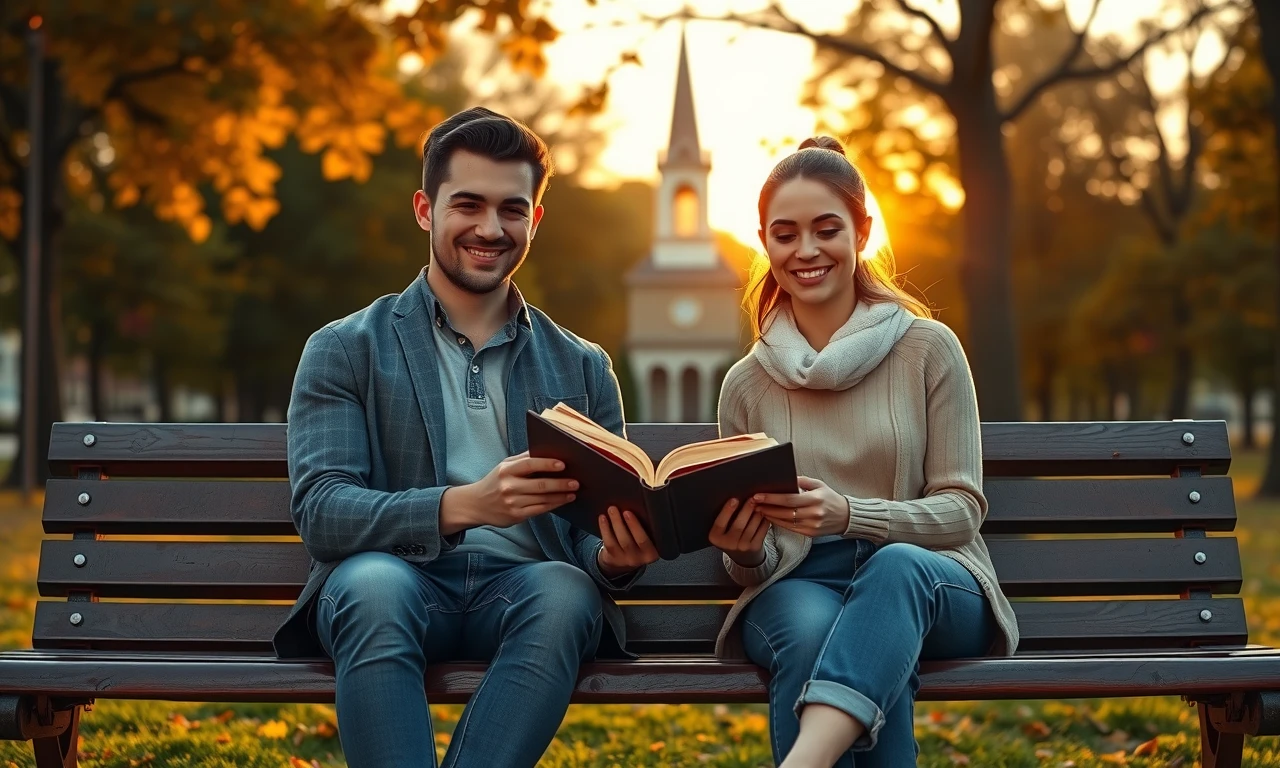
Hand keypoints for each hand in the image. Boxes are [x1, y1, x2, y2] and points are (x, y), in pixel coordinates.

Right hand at [440, 451, 576, 533]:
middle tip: (576, 482)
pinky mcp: (516, 516)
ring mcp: (512, 502)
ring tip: (573, 492)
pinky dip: (553, 505)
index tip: (563, 464)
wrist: (476, 504)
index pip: (530, 464)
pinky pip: (539, 510)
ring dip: (560, 496)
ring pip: (542, 499)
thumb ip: (524, 459)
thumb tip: (548, 451)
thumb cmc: (496, 482)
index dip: (548, 464)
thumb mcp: (504, 466)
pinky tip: (562, 501)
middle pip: (540, 485)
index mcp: (506, 470)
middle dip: (560, 483)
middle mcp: (508, 486)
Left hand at [597, 506, 659, 576]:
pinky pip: (608, 543)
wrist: (626, 560)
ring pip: (616, 542)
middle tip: (617, 509)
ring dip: (614, 523)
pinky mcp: (612, 559)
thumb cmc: (639, 543)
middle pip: (628, 541)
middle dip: (621, 523)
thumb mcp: (648, 540)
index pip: (643, 541)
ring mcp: (624, 560)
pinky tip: (603, 518)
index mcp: (651, 553)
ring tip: (611, 510)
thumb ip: (647, 529)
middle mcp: (638, 559)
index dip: (635, 526)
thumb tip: (637, 507)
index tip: (628, 512)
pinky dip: (604, 529)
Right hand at [708, 497, 769, 566]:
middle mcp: (728, 544)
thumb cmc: (730, 536)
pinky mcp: (755, 547)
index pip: (720, 523)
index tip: (734, 499)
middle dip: (746, 510)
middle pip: (738, 525)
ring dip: (757, 513)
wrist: (743, 556)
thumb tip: (735, 499)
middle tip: (752, 498)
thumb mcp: (722, 531)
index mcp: (715, 538)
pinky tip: (766, 513)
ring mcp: (742, 547)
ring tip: (760, 504)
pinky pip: (761, 530)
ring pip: (752, 527)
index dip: (727, 511)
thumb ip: (724, 518)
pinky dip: (764, 520)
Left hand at [753, 476, 847, 538]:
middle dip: (767, 507)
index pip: (789, 499)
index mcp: (815, 499)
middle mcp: (814, 514)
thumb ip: (801, 481)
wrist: (846, 517)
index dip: (772, 498)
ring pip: (785, 522)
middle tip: (753, 503)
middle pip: (785, 512)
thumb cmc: (830, 497)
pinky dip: (778, 523)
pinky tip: (770, 517)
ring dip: (770, 516)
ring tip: (759, 509)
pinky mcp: (810, 534)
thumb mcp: (819, 485)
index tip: (758, 495)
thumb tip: (784, 477)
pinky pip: (790, 528)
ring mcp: (812, 525)